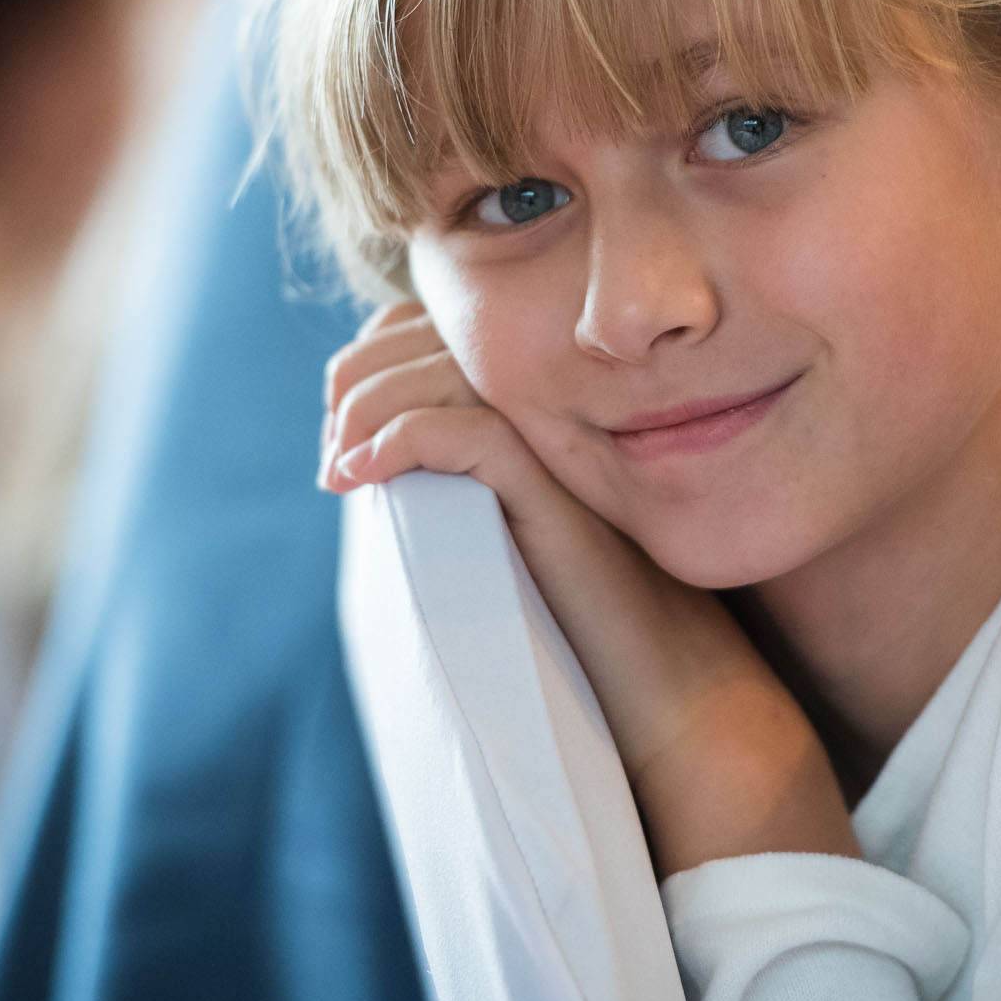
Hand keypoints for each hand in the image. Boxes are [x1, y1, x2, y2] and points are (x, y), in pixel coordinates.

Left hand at [322, 303, 857, 873]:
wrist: (667, 677)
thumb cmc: (583, 607)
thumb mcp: (506, 517)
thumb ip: (459, 465)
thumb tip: (359, 447)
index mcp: (546, 387)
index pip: (433, 323)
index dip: (371, 360)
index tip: (341, 430)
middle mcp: (559, 393)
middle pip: (425, 335)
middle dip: (356, 384)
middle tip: (333, 454)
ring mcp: (560, 434)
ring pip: (437, 374)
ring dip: (365, 413)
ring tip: (339, 469)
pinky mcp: (553, 485)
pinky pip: (462, 431)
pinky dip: (398, 440)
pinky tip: (361, 475)